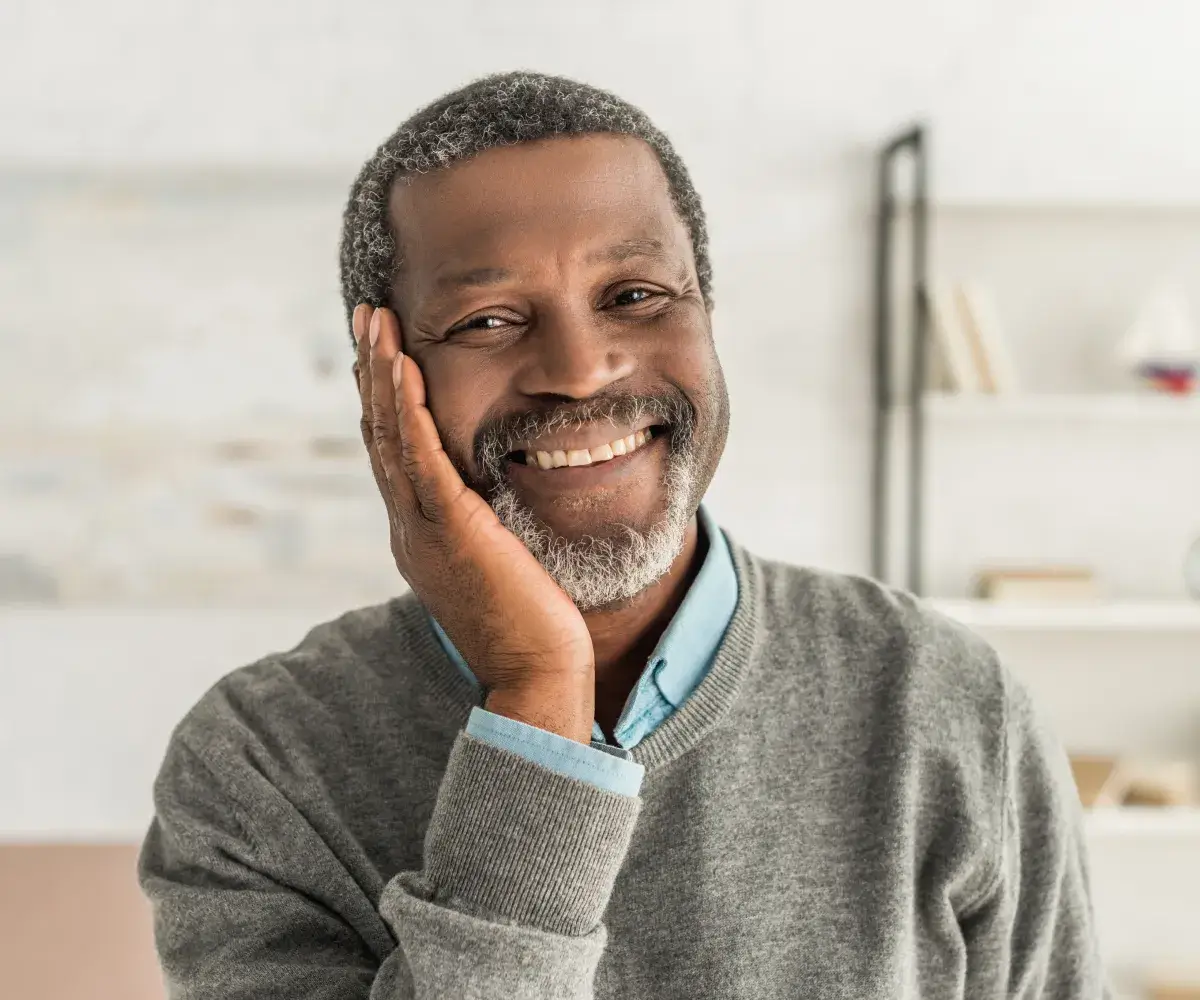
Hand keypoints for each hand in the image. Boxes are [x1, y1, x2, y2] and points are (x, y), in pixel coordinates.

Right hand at [353, 304, 595, 742]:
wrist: (538, 674)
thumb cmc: (534, 626)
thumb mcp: (500, 564)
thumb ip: (487, 529)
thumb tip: (497, 502)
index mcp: (422, 534)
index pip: (396, 453)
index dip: (385, 398)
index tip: (386, 351)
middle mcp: (410, 526)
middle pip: (380, 434)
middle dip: (373, 371)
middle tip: (368, 316)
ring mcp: (423, 528)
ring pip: (390, 436)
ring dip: (381, 372)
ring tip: (375, 319)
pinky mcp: (448, 529)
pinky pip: (420, 456)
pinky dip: (407, 408)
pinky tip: (403, 365)